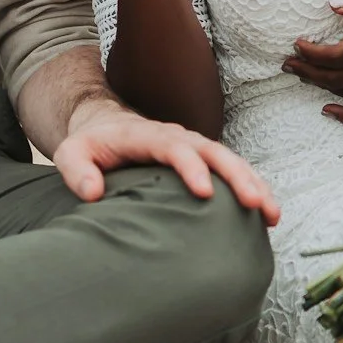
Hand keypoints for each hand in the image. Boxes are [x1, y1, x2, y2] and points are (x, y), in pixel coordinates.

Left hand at [54, 95, 279, 225]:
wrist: (105, 127)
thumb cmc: (89, 145)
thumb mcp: (71, 153)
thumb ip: (77, 171)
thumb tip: (92, 194)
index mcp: (146, 136)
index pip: (174, 147)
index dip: (191, 167)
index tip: (203, 193)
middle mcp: (177, 138)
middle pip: (214, 152)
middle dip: (237, 177)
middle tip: (255, 204)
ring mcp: (193, 148)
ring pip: (230, 161)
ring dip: (253, 184)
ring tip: (272, 214)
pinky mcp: (202, 161)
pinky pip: (231, 171)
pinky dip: (252, 188)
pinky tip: (267, 215)